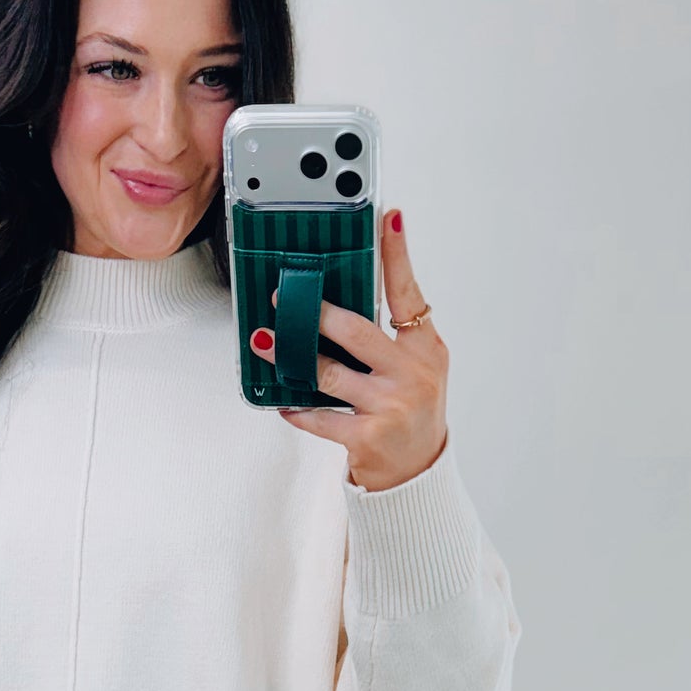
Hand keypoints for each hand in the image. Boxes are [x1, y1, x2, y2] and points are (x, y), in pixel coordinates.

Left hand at [255, 207, 448, 491]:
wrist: (417, 471)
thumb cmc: (410, 412)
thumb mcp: (416, 368)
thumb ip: (391, 337)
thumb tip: (341, 304)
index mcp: (425, 348)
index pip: (408, 293)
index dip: (398, 254)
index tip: (388, 218)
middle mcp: (412, 373)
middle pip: (357, 330)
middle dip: (316, 313)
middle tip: (284, 298)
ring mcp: (390, 406)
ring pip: (329, 372)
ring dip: (290, 356)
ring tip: (265, 341)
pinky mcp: (367, 436)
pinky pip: (320, 416)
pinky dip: (297, 408)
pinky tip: (283, 400)